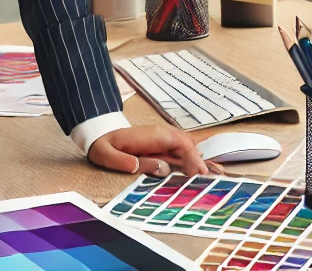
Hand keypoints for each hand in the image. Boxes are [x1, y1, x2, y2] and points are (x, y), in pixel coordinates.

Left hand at [87, 125, 212, 176]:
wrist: (97, 133)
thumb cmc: (102, 145)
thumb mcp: (107, 154)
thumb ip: (125, 161)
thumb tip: (145, 167)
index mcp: (151, 135)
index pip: (180, 143)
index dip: (192, 158)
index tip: (199, 174)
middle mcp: (159, 134)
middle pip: (187, 144)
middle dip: (200, 159)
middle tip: (212, 178)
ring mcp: (160, 139)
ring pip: (185, 147)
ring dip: (197, 160)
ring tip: (214, 174)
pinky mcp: (159, 145)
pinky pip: (179, 150)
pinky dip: (190, 159)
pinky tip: (199, 170)